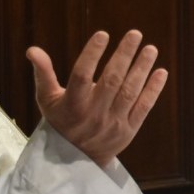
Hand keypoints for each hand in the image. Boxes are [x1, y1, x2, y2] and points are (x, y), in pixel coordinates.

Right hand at [28, 30, 168, 166]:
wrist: (76, 160)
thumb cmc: (60, 121)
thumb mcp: (47, 99)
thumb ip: (43, 74)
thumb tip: (32, 49)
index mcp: (72, 104)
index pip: (81, 75)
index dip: (92, 54)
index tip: (103, 34)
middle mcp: (93, 114)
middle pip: (111, 80)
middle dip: (124, 55)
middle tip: (135, 34)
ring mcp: (113, 123)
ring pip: (130, 92)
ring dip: (142, 69)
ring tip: (151, 49)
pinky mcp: (128, 130)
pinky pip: (143, 107)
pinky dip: (153, 89)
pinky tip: (161, 72)